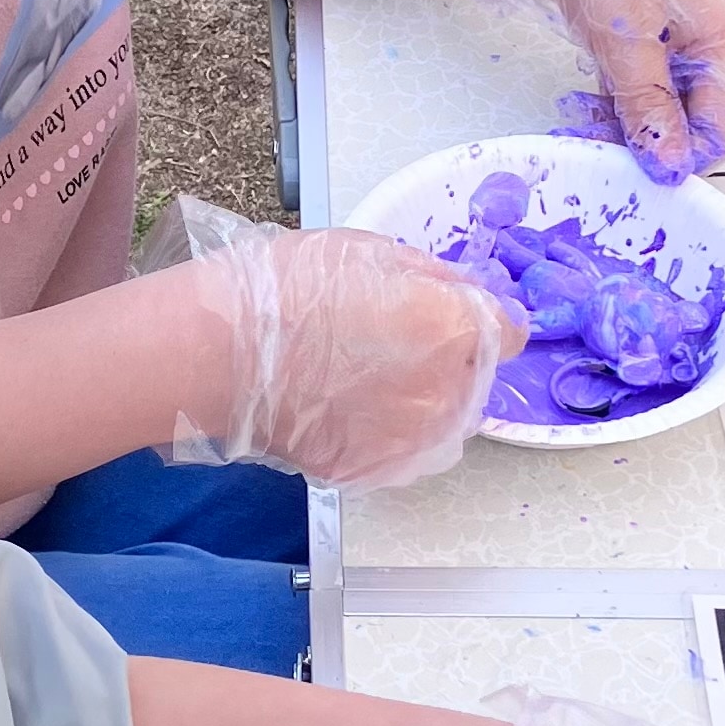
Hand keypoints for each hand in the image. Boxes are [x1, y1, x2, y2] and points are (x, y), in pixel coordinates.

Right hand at [151, 199, 522, 489]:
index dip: (487, 322)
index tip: (463, 318)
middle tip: (400, 346)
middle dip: (451, 365)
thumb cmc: (287, 289)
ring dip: (422, 406)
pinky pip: (394, 454)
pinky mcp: (365, 473)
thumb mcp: (367, 252)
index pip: (507, 334)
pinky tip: (346, 410)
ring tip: (373, 383)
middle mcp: (441, 397)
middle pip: (473, 385)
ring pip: (440, 428)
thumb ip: (428, 280)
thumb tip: (457, 295)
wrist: (218, 355)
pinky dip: (383, 436)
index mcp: (449, 330)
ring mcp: (403, 444)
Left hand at [452, 0, 724, 185]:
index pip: (722, 130)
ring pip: (657, 128)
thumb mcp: (627, 40)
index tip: (641, 167)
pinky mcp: (645, 66)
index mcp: (721, 44)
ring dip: (618, 133)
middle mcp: (705, 57)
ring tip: (581, 116)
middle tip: (600, 139)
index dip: (684, 157)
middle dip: (645, 146)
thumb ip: (649, 105)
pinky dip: (607, 119)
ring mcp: (675, 63)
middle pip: (689, 133)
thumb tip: (670, 161)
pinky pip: (634, 112)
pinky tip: (582, 107)